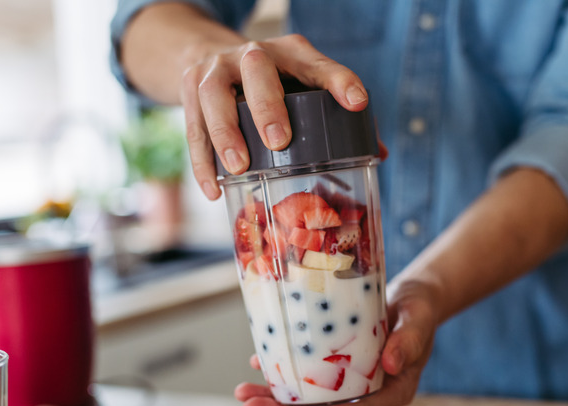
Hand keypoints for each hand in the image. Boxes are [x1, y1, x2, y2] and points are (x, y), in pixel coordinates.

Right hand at [180, 34, 369, 199]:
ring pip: (214, 95)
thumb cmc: (271, 81)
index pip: (318, 64)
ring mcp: (216, 69)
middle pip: (257, 69)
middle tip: (279, 142)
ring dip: (225, 132)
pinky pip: (192, 125)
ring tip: (239, 167)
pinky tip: (214, 188)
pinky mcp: (190, 89)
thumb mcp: (302, 83)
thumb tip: (377, 154)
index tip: (357, 103)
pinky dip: (202, 160)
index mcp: (290, 54)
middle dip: (267, 105)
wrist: (210, 56)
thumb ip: (335, 114)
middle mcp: (252, 55)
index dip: (339, 81)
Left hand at [234, 280, 438, 405]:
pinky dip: (283, 368)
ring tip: (243, 392)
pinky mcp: (337, 362)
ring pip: (309, 393)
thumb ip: (409, 341)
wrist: (413, 297)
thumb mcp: (418, 320)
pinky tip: (259, 363)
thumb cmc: (419, 309)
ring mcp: (349, 378)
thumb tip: (392, 364)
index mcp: (391, 391)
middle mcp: (366, 390)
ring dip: (274, 394)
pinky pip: (307, 371)